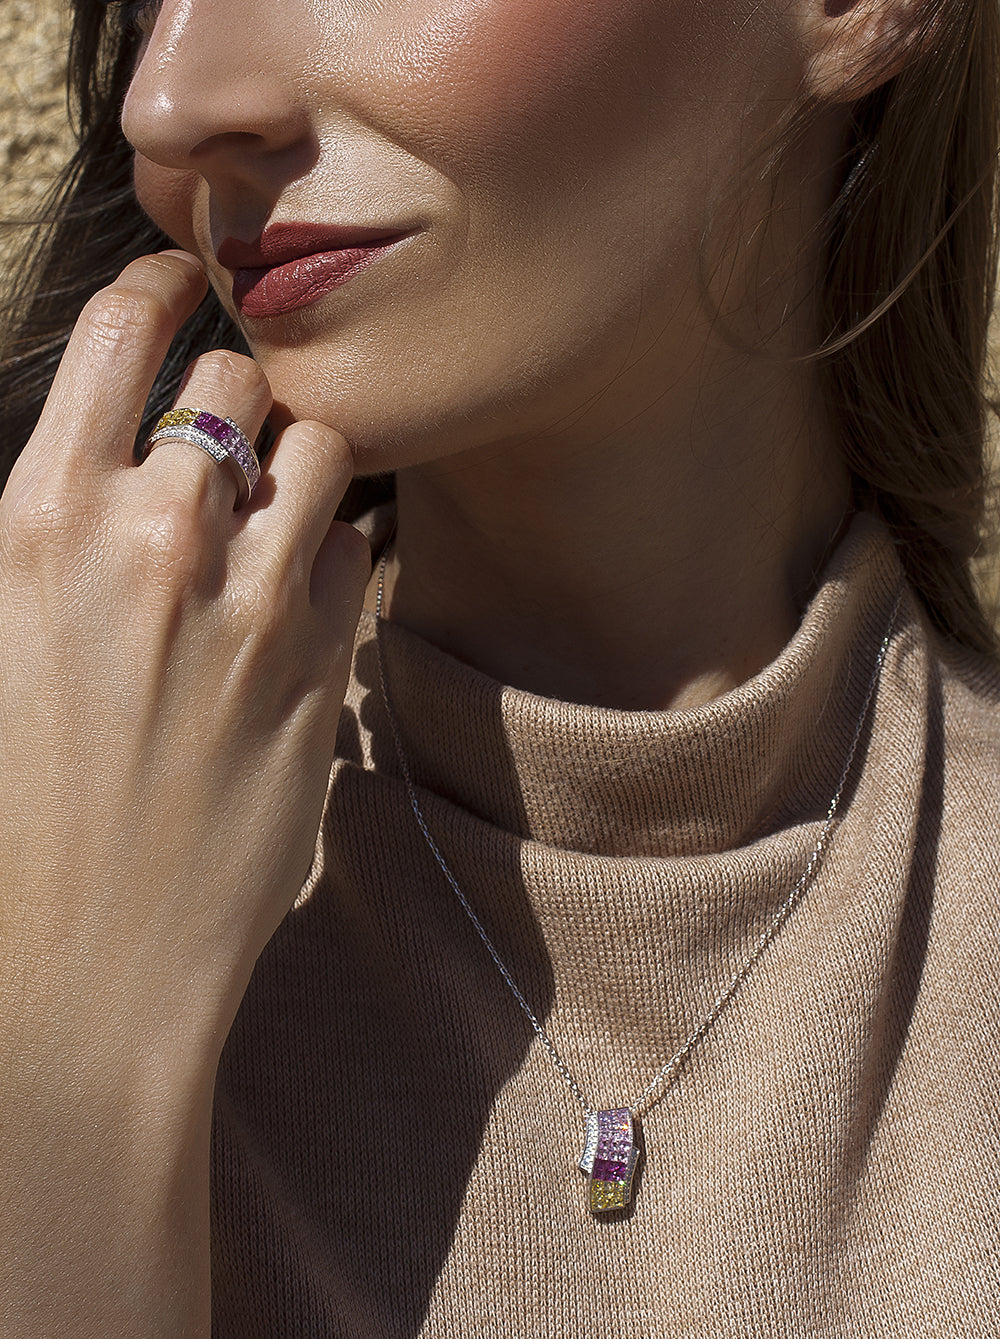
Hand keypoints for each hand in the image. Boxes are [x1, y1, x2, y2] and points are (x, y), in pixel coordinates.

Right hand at [0, 251, 369, 1335]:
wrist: (82, 974)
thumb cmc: (6, 821)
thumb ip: (46, 535)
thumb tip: (97, 471)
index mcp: (35, 523)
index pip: (120, 336)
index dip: (158, 292)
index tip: (180, 283)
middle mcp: (154, 542)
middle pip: (236, 384)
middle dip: (233, 394)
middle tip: (224, 434)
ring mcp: (254, 606)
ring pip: (318, 452)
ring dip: (298, 460)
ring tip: (272, 505)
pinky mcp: (324, 669)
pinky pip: (357, 547)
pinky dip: (334, 545)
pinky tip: (299, 588)